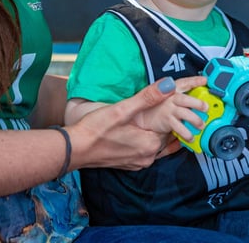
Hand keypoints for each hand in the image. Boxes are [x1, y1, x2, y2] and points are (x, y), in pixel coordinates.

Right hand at [67, 75, 206, 170]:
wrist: (74, 149)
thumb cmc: (96, 129)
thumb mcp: (122, 109)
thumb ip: (148, 97)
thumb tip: (170, 84)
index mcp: (150, 144)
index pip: (172, 128)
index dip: (173, 115)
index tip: (174, 105)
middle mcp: (147, 157)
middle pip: (164, 138)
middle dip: (167, 125)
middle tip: (167, 110)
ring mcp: (137, 163)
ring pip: (155, 146)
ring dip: (156, 134)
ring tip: (154, 120)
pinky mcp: (127, 164)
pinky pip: (145, 152)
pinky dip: (147, 142)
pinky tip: (140, 132)